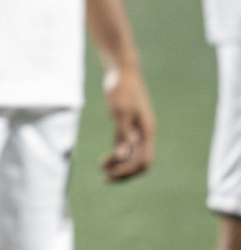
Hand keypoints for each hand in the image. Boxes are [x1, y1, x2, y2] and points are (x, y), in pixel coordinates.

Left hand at [102, 60, 155, 180]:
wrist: (122, 71)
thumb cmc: (122, 89)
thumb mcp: (120, 111)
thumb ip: (122, 133)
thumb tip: (122, 155)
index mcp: (147, 132)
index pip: (143, 161)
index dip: (127, 171)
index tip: (110, 175)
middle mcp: (145, 134)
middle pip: (139, 162)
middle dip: (124, 172)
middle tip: (105, 178)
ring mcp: (138, 130)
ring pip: (132, 155)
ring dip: (119, 164)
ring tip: (102, 169)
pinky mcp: (130, 125)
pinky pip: (127, 146)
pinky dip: (118, 154)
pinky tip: (105, 159)